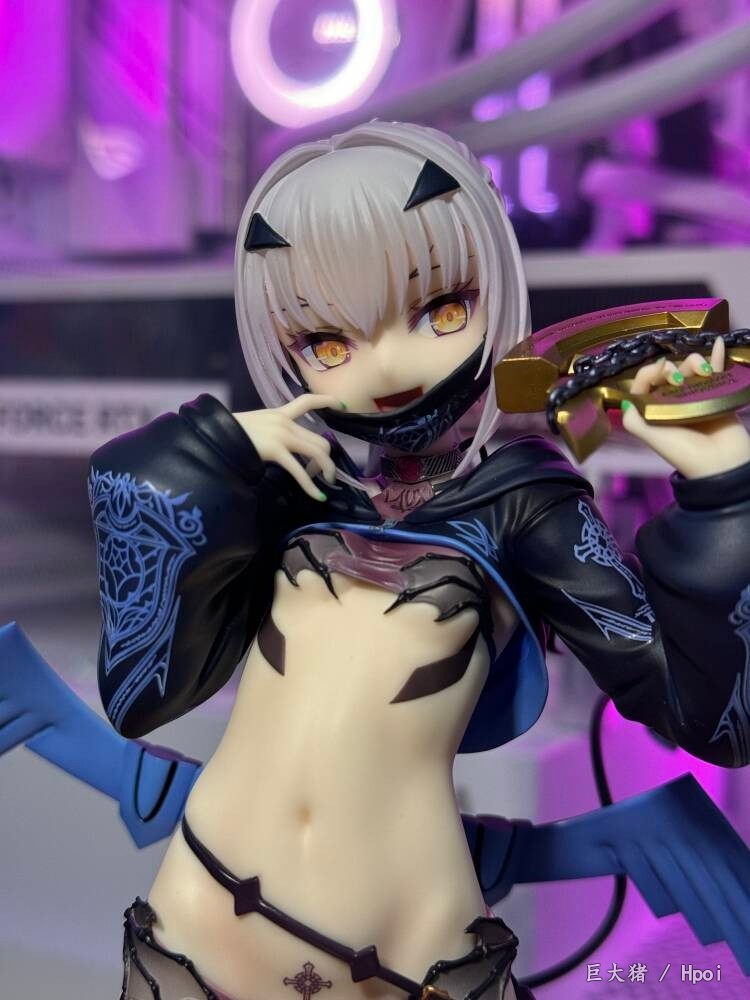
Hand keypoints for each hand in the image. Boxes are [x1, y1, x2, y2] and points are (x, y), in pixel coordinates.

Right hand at [233, 394, 343, 500]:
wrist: (214, 435)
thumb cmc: (228, 433)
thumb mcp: (254, 427)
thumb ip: (270, 432)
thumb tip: (279, 447)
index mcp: (278, 414)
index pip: (306, 401)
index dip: (327, 401)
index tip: (342, 405)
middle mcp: (283, 422)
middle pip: (320, 439)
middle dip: (326, 459)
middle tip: (323, 474)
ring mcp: (281, 435)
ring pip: (317, 452)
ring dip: (325, 470)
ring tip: (326, 483)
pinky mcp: (275, 450)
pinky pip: (300, 471)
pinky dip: (311, 486)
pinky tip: (317, 496)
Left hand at [621, 337, 749, 477]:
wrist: (718, 461)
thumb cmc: (682, 450)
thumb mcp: (650, 437)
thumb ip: (632, 419)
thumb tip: (626, 399)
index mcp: (653, 408)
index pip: (644, 382)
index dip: (648, 372)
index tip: (659, 372)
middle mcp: (672, 399)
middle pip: (668, 371)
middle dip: (671, 367)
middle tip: (678, 379)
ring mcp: (695, 394)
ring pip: (691, 367)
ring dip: (694, 362)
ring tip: (703, 372)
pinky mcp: (717, 392)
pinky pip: (716, 369)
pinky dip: (716, 355)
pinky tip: (717, 342)